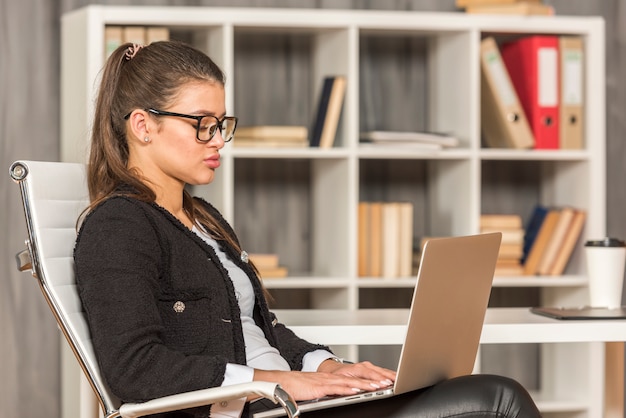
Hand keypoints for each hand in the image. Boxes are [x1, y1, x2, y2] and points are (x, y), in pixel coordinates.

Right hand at [253, 361, 394, 400]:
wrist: (280, 383)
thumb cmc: (297, 388)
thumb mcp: (318, 391)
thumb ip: (331, 392)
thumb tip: (346, 395)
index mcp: (333, 378)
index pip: (356, 378)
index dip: (371, 379)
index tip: (385, 381)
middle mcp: (331, 377)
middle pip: (356, 378)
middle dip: (374, 380)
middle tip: (390, 382)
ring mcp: (326, 381)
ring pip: (350, 382)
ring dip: (365, 384)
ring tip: (379, 386)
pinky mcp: (319, 387)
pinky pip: (336, 388)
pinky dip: (347, 388)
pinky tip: (357, 390)